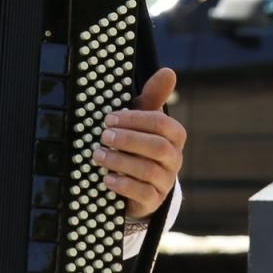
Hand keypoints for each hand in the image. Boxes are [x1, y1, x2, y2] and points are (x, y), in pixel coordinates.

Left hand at [96, 67, 185, 219]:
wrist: (138, 182)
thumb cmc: (139, 142)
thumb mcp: (143, 119)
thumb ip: (153, 96)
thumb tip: (169, 71)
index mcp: (174, 137)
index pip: (163, 124)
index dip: (136, 119)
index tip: (110, 117)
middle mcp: (174, 159)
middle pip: (159, 148)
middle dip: (129, 140)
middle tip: (104, 135)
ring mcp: (165, 181)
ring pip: (149, 171)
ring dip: (120, 161)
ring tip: (98, 154)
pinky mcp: (153, 200)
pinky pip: (143, 193)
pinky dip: (123, 184)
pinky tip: (107, 179)